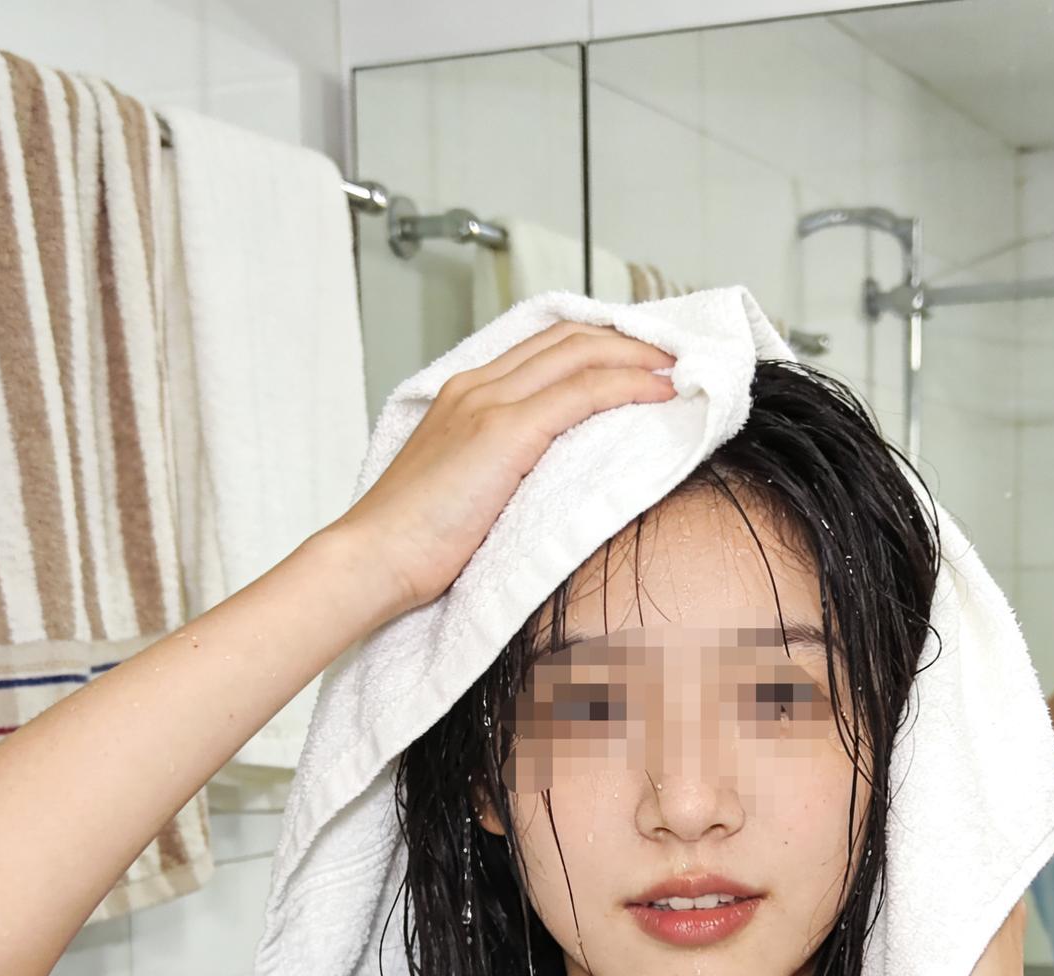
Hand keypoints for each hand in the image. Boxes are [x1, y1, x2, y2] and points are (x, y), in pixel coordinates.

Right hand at [328, 321, 676, 620]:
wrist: (373, 560)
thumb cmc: (413, 543)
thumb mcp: (463, 491)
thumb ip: (501, 469)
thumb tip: (547, 480)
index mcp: (464, 395)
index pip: (545, 347)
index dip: (600, 343)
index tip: (640, 357)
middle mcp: (477, 386)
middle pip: (570, 337)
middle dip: (629, 339)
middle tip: (676, 355)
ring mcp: (489, 404)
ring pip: (581, 353)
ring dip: (639, 355)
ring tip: (681, 369)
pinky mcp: (504, 432)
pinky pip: (582, 391)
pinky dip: (628, 384)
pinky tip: (660, 393)